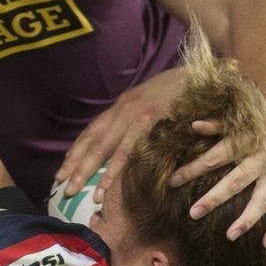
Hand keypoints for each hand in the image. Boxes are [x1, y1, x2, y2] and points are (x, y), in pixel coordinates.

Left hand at [55, 68, 185, 201]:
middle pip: (94, 142)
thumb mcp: (151, 100)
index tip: (63, 169)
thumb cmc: (179, 90)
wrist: (203, 73)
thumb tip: (123, 138)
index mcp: (123, 105)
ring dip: (90, 172)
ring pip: (107, 149)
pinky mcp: (154, 124)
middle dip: (75, 165)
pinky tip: (106, 187)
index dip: (76, 150)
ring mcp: (138, 116)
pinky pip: (130, 152)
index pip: (92, 131)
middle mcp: (125, 110)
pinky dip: (115, 171)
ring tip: (77, 192)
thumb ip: (136, 118)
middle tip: (62, 186)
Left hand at [170, 118, 265, 248]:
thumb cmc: (250, 129)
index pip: (215, 157)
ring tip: (229, 236)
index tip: (173, 182)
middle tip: (193, 214)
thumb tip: (192, 126)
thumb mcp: (234, 124)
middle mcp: (264, 157)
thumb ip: (214, 126)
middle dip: (214, 198)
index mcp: (246, 141)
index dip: (193, 169)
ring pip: (263, 199)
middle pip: (236, 181)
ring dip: (247, 219)